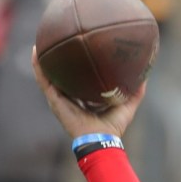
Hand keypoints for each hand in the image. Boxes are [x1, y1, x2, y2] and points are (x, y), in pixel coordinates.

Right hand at [31, 46, 145, 139]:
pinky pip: (43, 80)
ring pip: (48, 76)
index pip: (78, 81)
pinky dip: (38, 66)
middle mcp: (69, 98)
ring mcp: (60, 99)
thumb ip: (135, 93)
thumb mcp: (126, 106)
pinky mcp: (54, 100)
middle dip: (58, 62)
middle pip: (61, 77)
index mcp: (83, 99)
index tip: (78, 52)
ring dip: (43, 60)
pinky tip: (36, 51)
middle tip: (58, 42)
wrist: (100, 139)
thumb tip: (144, 77)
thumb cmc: (113, 127)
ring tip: (41, 42)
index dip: (77, 69)